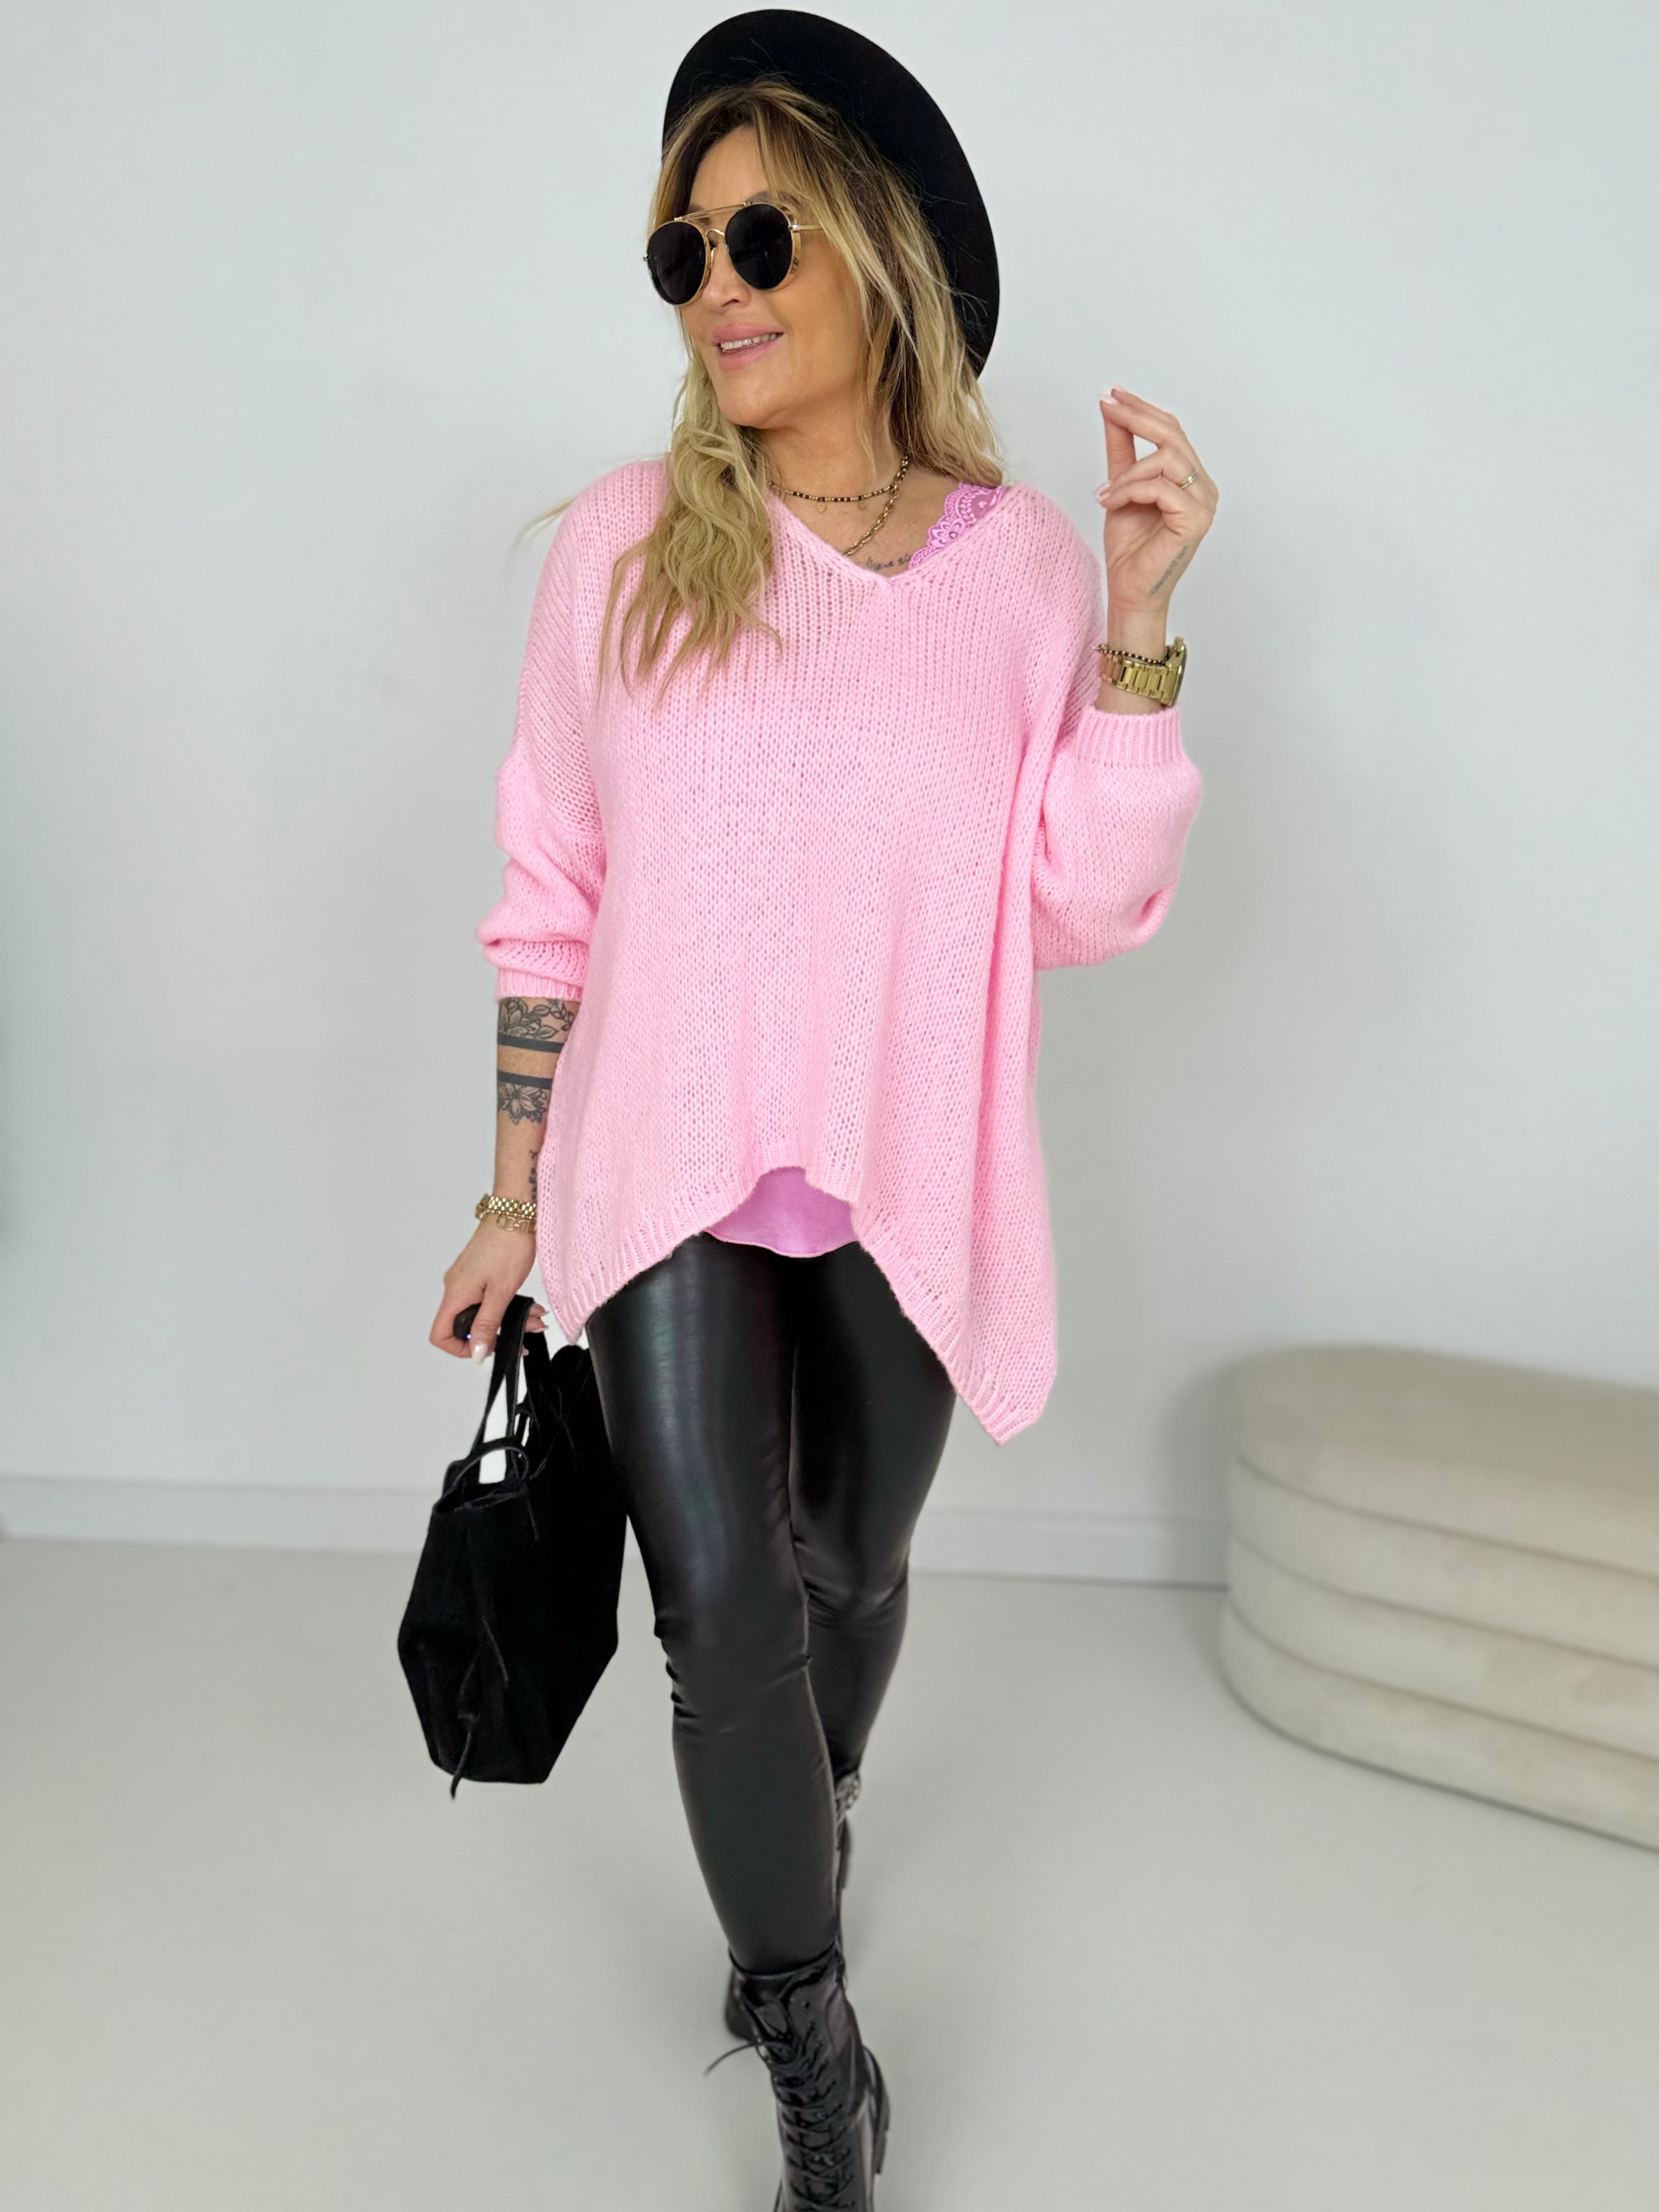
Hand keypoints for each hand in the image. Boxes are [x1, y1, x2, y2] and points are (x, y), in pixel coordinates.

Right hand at [429, 1221, 547, 1362]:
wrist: (516, 1214)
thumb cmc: (508, 1245)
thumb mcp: (501, 1293)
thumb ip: (488, 1325)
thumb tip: (477, 1353)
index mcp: (455, 1293)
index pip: (441, 1335)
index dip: (461, 1349)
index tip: (487, 1348)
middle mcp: (456, 1287)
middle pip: (465, 1326)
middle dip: (495, 1334)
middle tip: (523, 1331)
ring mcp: (467, 1280)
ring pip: (481, 1313)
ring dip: (507, 1319)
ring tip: (533, 1317)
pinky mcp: (478, 1274)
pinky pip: (486, 1299)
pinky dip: (507, 1305)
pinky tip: (528, 1305)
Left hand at [1096, 387, 1217, 617]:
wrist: (1129, 590)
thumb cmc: (1129, 547)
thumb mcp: (1120, 487)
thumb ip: (1121, 449)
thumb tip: (1111, 408)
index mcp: (1190, 478)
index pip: (1172, 431)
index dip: (1143, 409)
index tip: (1112, 394)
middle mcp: (1203, 487)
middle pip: (1174, 435)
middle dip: (1137, 417)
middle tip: (1108, 405)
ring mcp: (1204, 503)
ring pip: (1167, 459)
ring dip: (1128, 473)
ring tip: (1104, 494)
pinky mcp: (1195, 520)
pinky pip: (1162, 487)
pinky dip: (1132, 491)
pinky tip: (1111, 504)